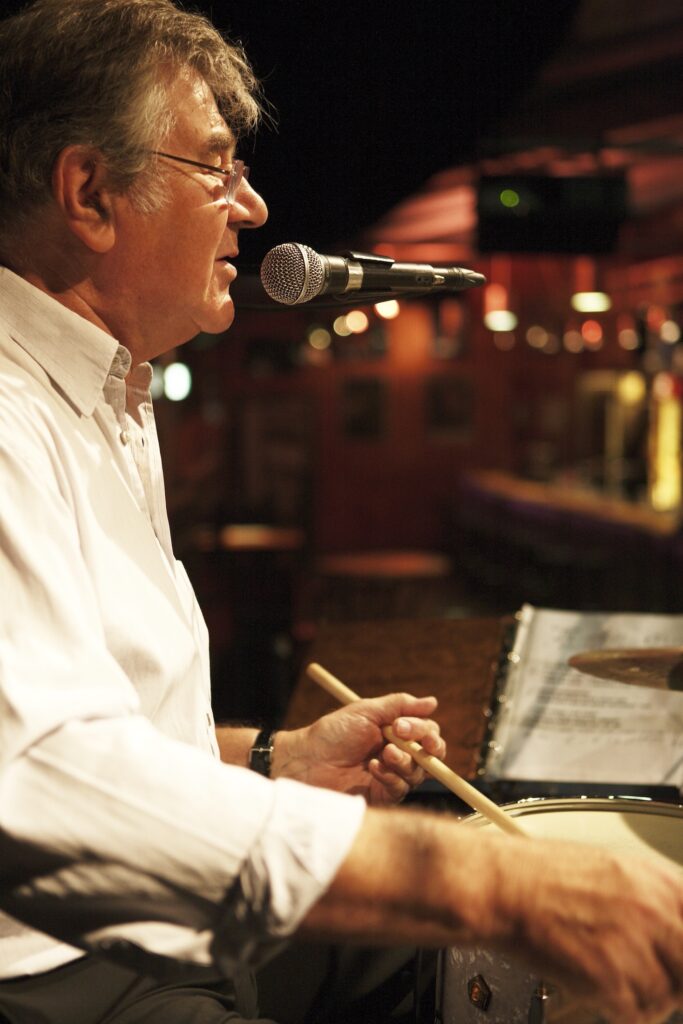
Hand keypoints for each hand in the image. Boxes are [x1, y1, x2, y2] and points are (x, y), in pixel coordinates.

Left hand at [273, 693, 445, 804]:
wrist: (306, 761)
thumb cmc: (332, 733)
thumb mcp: (365, 711)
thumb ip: (399, 705)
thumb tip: (433, 702)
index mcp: (395, 732)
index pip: (426, 731)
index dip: (422, 729)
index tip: (401, 726)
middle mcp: (398, 753)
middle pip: (432, 754)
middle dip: (427, 747)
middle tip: (404, 740)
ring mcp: (392, 775)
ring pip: (419, 772)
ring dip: (405, 761)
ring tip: (384, 754)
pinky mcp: (383, 795)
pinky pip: (402, 789)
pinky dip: (391, 776)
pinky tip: (372, 768)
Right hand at [495, 835, 682, 1023]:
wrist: (506, 885)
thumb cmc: (546, 874)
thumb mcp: (616, 870)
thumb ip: (656, 899)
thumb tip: (675, 926)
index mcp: (660, 880)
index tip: (678, 960)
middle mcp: (655, 911)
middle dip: (676, 979)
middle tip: (655, 977)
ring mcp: (636, 945)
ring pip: (667, 997)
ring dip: (646, 998)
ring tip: (619, 981)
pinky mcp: (612, 978)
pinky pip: (634, 1012)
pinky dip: (619, 1009)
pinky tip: (601, 989)